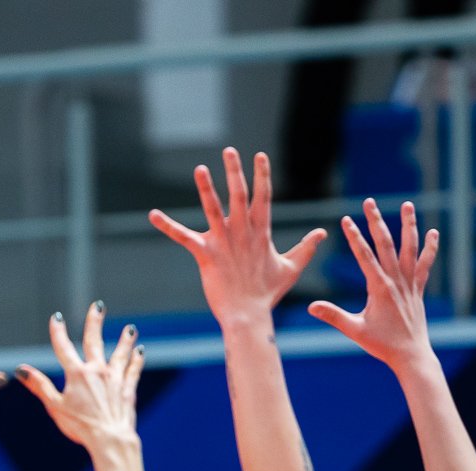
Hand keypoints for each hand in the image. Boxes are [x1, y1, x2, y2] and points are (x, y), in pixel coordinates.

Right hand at [14, 302, 142, 448]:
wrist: (109, 438)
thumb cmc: (80, 426)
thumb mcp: (55, 406)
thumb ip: (39, 386)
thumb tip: (21, 370)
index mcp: (77, 374)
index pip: (64, 348)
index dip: (58, 332)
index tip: (56, 318)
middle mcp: (97, 371)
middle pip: (94, 342)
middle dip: (94, 322)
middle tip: (98, 306)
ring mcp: (114, 379)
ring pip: (120, 353)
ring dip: (125, 340)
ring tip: (130, 329)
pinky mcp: (127, 389)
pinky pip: (133, 370)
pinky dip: (136, 360)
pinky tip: (140, 351)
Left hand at [150, 149, 325, 329]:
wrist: (248, 316)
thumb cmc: (268, 294)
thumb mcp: (291, 268)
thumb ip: (306, 248)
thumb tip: (323, 233)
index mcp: (261, 231)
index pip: (263, 196)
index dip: (262, 175)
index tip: (259, 155)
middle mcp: (242, 231)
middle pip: (239, 194)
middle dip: (235, 171)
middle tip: (229, 150)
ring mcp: (223, 241)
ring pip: (213, 208)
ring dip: (206, 187)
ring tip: (199, 169)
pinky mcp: (205, 254)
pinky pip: (183, 236)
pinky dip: (167, 225)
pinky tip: (152, 215)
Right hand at [306, 199, 439, 368]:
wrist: (411, 355)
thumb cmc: (382, 345)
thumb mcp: (354, 330)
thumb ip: (333, 316)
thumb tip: (311, 307)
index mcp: (379, 288)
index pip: (364, 256)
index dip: (354, 236)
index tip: (347, 219)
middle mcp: (396, 281)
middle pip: (386, 244)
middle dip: (376, 221)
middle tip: (369, 202)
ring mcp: (410, 283)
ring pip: (410, 248)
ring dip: (408, 225)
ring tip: (407, 205)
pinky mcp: (418, 289)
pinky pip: (425, 264)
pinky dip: (430, 248)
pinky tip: (433, 233)